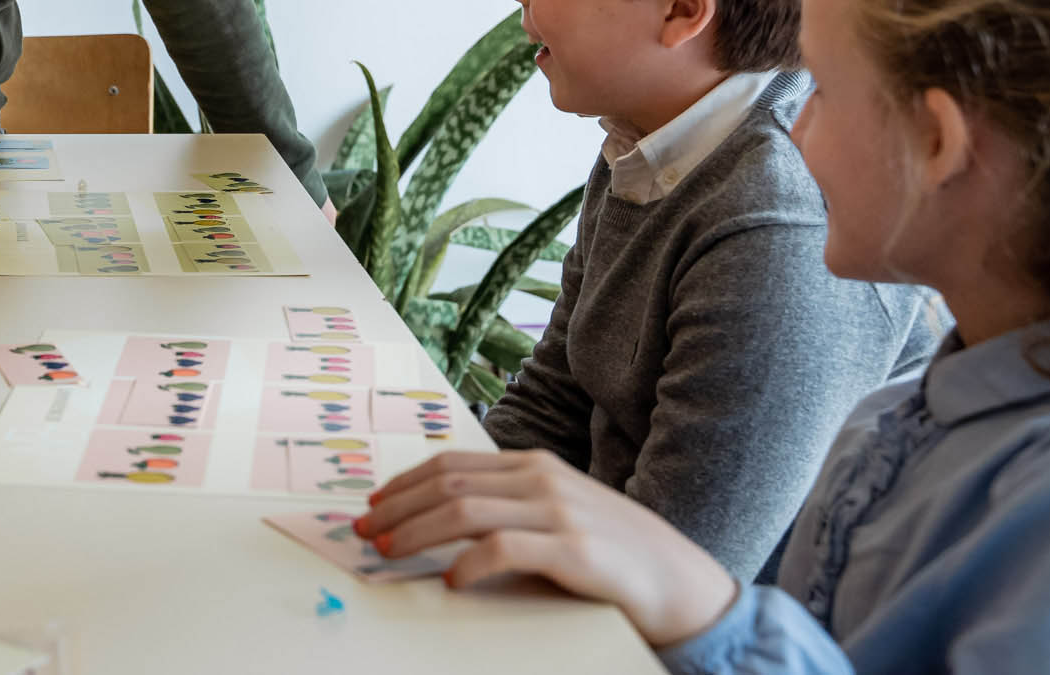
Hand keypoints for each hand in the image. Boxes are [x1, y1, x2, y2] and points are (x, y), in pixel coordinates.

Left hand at [354, 450, 738, 647]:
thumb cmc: (614, 555)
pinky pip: (504, 549)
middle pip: (447, 483)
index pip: (450, 464)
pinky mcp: (574, 549)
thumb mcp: (558, 515)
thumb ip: (510, 509)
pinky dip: (469, 563)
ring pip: (463, 511)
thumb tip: (443, 519)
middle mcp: (541, 479)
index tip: (373, 505)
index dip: (404, 484)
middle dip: (397, 507)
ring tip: (389, 552)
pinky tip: (451, 580)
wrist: (684, 584)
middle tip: (364, 532)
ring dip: (416, 532)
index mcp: (533, 466)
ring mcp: (558, 511)